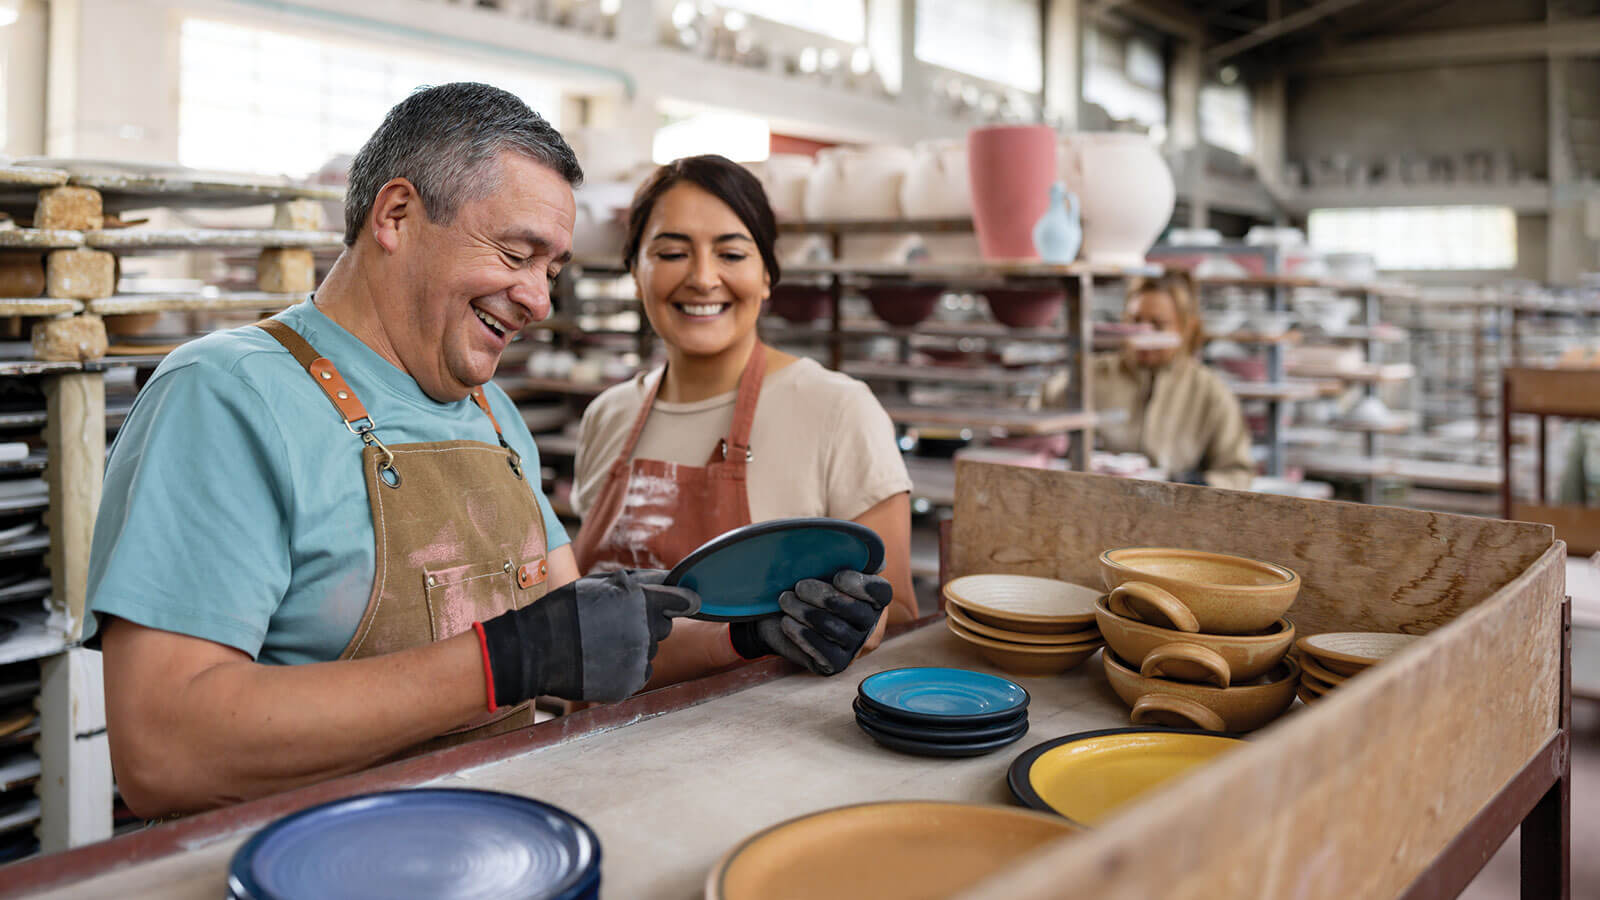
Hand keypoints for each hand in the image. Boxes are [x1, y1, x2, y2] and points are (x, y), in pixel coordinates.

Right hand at [480, 569, 698, 704]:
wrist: (536, 650)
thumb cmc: (565, 610)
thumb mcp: (600, 583)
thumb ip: (641, 582)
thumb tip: (671, 581)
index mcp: (641, 602)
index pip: (682, 601)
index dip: (684, 601)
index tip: (688, 603)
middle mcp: (645, 632)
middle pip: (663, 627)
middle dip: (648, 623)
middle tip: (616, 623)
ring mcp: (638, 661)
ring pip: (649, 651)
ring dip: (634, 646)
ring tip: (601, 643)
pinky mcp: (629, 685)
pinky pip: (638, 673)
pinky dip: (625, 668)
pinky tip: (601, 661)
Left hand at [729, 571, 892, 674]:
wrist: (785, 614)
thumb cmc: (811, 584)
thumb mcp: (827, 565)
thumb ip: (844, 556)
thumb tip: (861, 550)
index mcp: (875, 599)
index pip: (881, 593)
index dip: (861, 585)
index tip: (837, 576)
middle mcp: (871, 627)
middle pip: (857, 612)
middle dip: (824, 597)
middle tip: (799, 586)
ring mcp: (854, 648)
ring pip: (835, 630)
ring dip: (806, 612)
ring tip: (785, 600)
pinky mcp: (835, 664)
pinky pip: (822, 652)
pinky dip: (802, 635)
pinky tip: (787, 622)